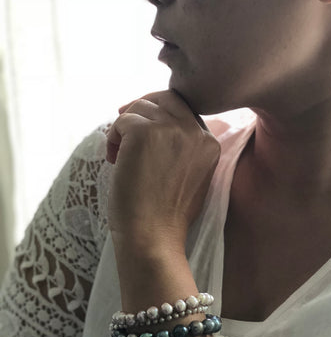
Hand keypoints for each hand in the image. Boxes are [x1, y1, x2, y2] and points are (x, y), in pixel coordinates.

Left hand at [105, 90, 220, 253]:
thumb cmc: (166, 217)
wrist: (154, 237)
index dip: (161, 115)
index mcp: (210, 144)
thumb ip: (185, 150)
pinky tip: (114, 160)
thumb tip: (157, 126)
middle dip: (142, 109)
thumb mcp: (191, 178)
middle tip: (123, 130)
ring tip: (119, 157)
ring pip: (141, 108)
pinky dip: (113, 137)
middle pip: (165, 98)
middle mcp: (196, 132)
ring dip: (125, 128)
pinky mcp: (145, 133)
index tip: (142, 128)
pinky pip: (122, 120)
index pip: (185, 110)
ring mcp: (171, 130)